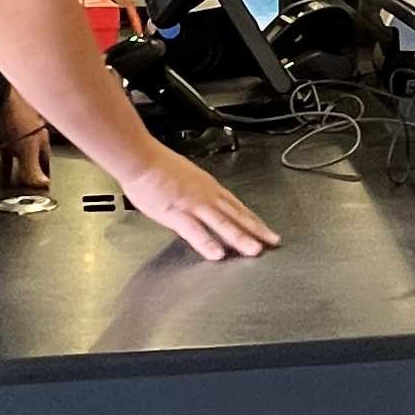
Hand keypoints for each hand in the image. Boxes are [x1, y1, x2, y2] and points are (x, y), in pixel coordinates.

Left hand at [0, 90, 50, 190]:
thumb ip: (33, 169)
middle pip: (24, 158)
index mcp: (38, 136)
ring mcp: (5, 131)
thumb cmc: (16, 113)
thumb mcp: (27, 148)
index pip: (44, 159)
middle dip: (20, 174)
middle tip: (16, 191)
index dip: (43, 172)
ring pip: (4, 156)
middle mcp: (24, 133)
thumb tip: (42, 185)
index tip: (40, 186)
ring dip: (0, 171)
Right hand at [122, 150, 280, 260]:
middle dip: (257, 230)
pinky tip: (217, 255)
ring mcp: (194, 205)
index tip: (267, 231)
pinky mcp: (177, 214)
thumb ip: (197, 193)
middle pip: (237, 215)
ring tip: (255, 251)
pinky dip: (207, 243)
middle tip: (274, 242)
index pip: (237, 207)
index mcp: (209, 188)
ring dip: (241, 238)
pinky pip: (195, 231)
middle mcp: (206, 196)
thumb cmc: (157, 167)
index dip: (254, 220)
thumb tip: (203, 204)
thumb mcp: (186, 178)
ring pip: (223, 224)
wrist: (141, 159)